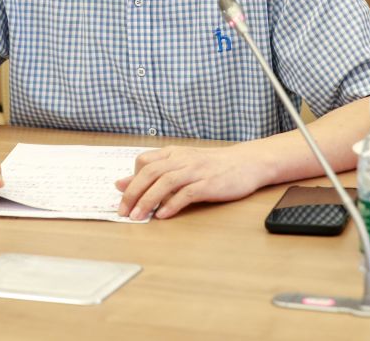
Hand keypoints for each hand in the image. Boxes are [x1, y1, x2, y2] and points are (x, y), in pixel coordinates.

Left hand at [115, 145, 264, 219]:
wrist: (247, 162)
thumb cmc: (213, 166)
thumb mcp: (183, 164)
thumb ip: (155, 173)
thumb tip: (121, 183)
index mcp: (174, 153)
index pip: (144, 161)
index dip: (131, 179)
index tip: (124, 197)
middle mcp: (182, 159)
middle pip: (150, 172)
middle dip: (133, 193)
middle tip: (123, 212)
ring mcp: (196, 170)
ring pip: (166, 182)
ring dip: (148, 200)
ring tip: (138, 217)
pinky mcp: (209, 184)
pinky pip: (187, 193)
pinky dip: (172, 205)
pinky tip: (163, 216)